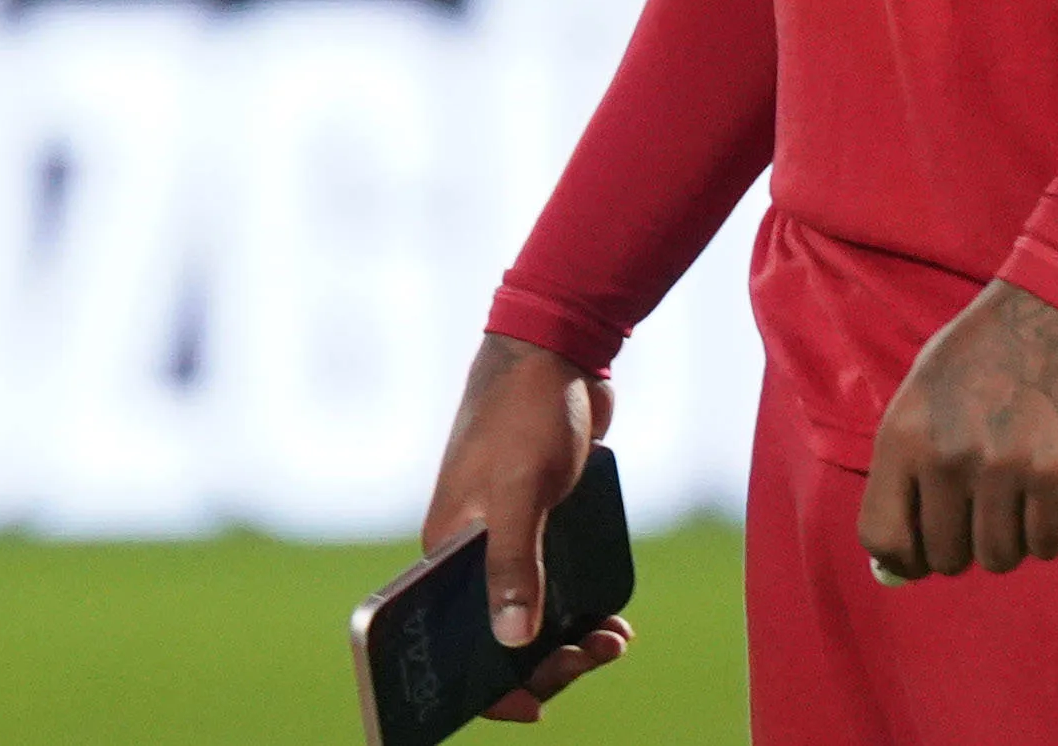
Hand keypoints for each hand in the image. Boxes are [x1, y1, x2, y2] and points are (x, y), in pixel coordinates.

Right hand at [418, 334, 634, 721]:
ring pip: (531, 615)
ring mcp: (505, 536)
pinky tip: (612, 618)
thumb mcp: (521, 492)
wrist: (559, 347)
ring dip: (569, 642)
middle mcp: (469, 550)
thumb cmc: (527, 414)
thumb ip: (514, 565)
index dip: (487, 687)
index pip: (452, 641)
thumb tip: (512, 644)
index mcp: (445, 550)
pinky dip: (582, 609)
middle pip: (498, 636)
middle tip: (594, 658)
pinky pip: (555, 585)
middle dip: (545, 664)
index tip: (534, 709)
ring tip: (612, 643)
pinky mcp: (540, 520)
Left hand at [856, 280, 1057, 582]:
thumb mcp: (925, 389)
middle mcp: (949, 456)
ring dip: (1011, 536)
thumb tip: (897, 562)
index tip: (919, 558)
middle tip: (983, 508)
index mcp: (905, 432)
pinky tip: (1053, 491)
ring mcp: (1006, 469)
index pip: (882, 535)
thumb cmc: (989, 346)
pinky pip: (1049, 545)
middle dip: (963, 542)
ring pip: (999, 557)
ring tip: (1020, 490)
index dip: (901, 560)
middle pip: (944, 556)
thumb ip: (907, 469)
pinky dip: (1053, 530)